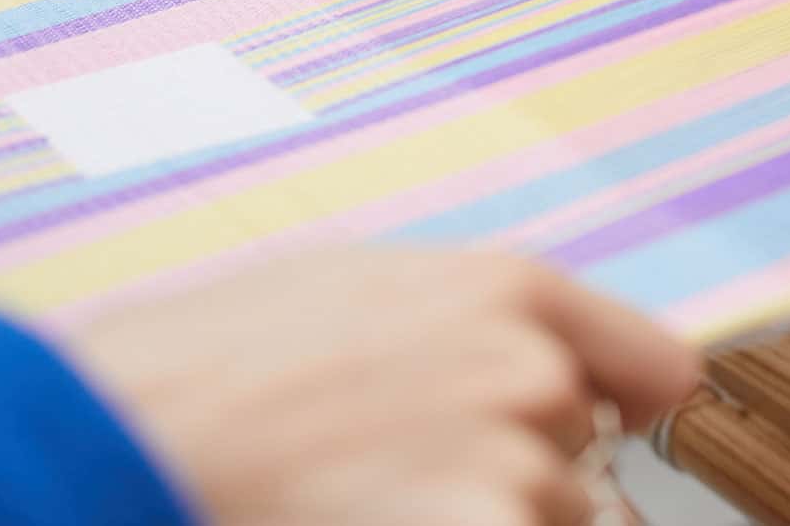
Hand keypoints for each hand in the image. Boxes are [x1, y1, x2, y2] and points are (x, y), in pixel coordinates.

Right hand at [62, 248, 701, 525]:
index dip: (633, 402)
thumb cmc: (222, 361)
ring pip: (550, 518)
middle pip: (582, 454)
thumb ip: (481, 318)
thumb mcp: (366, 287)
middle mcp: (535, 369)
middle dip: (519, 465)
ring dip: (487, 514)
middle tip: (407, 464)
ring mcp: (514, 462)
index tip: (623, 425)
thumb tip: (556, 359)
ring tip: (376, 496)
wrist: (131, 436)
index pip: (657, 365)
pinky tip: (383, 520)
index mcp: (513, 290)